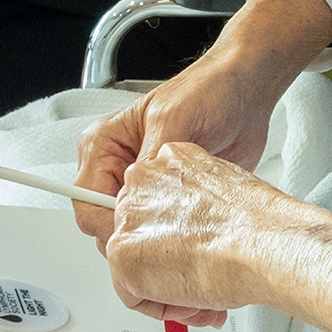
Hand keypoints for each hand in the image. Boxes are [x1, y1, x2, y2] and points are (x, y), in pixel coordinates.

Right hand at [74, 36, 298, 246]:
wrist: (244, 94)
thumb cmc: (207, 92)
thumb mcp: (171, 120)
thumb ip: (148, 160)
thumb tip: (135, 197)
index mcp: (103, 145)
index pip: (86, 201)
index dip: (109, 225)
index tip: (139, 234)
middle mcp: (117, 168)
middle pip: (104, 223)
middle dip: (131, 236)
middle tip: (164, 235)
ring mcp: (142, 186)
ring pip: (132, 232)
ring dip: (154, 239)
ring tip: (181, 227)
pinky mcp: (167, 200)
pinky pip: (159, 232)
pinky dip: (173, 238)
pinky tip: (192, 227)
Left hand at [104, 145, 291, 325]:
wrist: (261, 244)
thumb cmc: (258, 225)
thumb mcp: (227, 193)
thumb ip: (199, 208)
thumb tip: (196, 233)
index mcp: (169, 161)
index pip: (157, 204)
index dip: (178, 237)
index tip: (196, 250)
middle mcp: (143, 182)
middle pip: (142, 233)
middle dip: (170, 263)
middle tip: (200, 279)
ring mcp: (129, 217)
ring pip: (135, 263)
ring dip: (167, 287)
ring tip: (202, 296)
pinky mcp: (122, 253)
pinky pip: (131, 293)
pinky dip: (160, 307)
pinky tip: (191, 303)